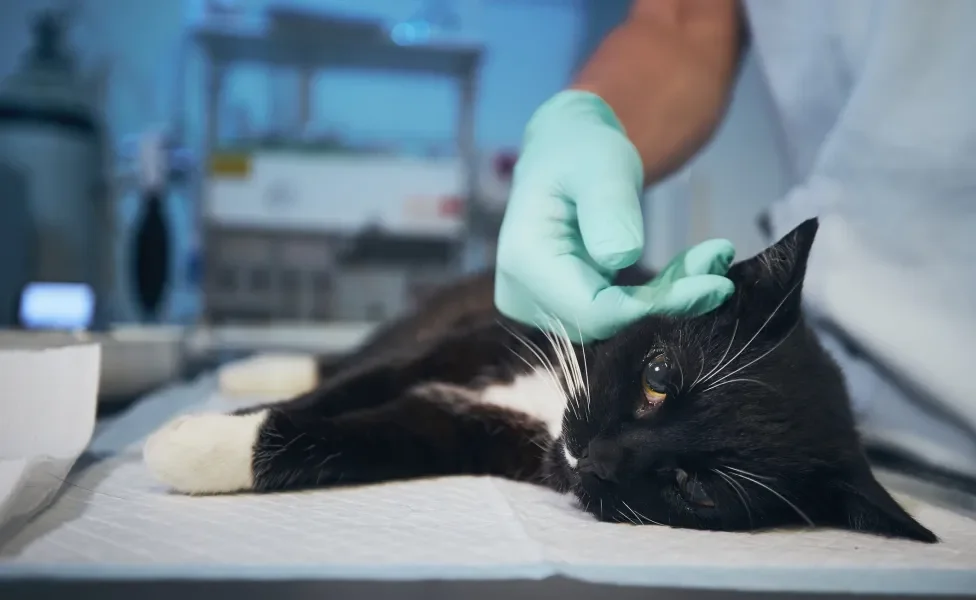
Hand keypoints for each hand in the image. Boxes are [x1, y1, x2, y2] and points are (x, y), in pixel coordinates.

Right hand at [494, 90, 735, 342]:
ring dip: (668, 298)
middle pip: (603, 323)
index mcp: (524, 260)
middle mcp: (522, 294)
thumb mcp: (601, 165)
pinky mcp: (562, 307)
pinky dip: (657, 295)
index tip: (712, 285)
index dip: (652, 309)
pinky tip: (693, 267)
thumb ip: (608, 208)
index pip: (591, 311)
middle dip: (667, 302)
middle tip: (721, 264)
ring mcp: (539, 306)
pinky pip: (615, 313)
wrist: (565, 154)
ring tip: (712, 259)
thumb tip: (620, 258)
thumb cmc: (581, 150)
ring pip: (614, 323)